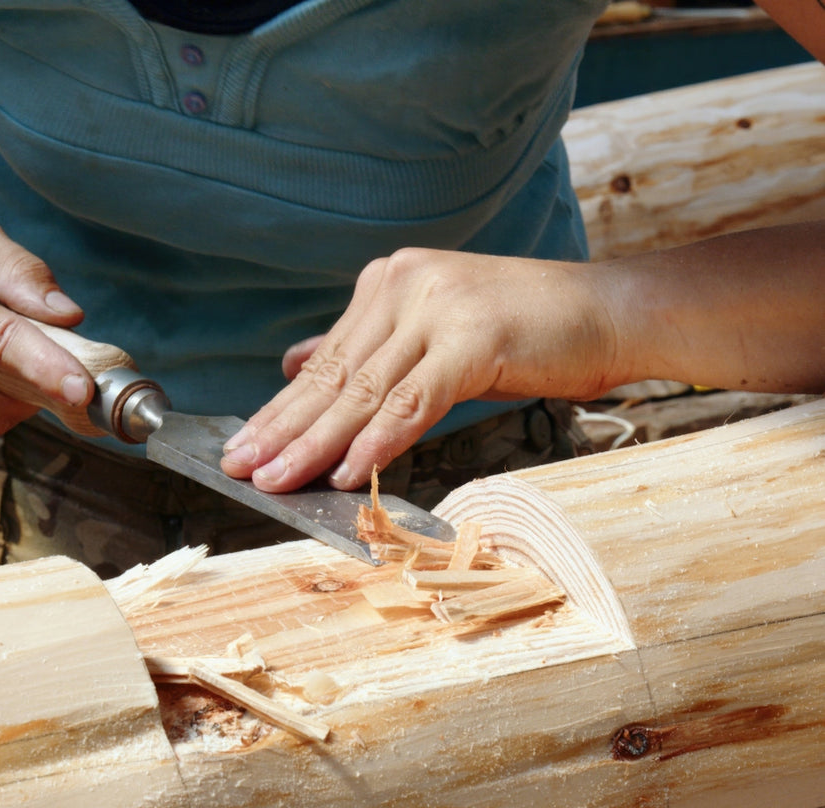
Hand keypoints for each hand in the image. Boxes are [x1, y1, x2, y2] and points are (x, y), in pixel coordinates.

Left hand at [221, 247, 620, 491]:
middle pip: (333, 377)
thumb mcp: (434, 337)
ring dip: (315, 443)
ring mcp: (440, 308)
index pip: (324, 362)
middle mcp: (405, 286)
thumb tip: (295, 362)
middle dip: (282, 429)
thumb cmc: (527, 332)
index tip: (241, 446)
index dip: (280, 410)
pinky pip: (414, 400)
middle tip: (238, 468)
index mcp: (391, 285)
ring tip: (276, 480)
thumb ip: (367, 351)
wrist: (611, 312)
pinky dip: (378, 440)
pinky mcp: (476, 337)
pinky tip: (346, 471)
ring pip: (364, 392)